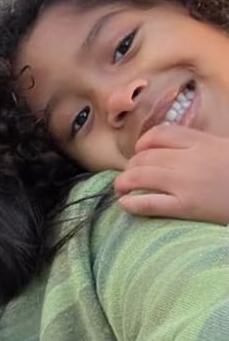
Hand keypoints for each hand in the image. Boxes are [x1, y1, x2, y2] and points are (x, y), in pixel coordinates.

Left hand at [114, 125, 228, 224]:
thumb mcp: (224, 148)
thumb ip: (201, 146)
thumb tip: (173, 151)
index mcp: (201, 142)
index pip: (158, 134)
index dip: (142, 144)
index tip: (140, 153)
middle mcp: (189, 159)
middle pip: (144, 157)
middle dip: (131, 167)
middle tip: (130, 176)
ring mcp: (186, 183)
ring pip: (138, 176)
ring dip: (123, 182)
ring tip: (122, 188)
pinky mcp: (187, 206)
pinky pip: (148, 202)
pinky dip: (131, 203)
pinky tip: (126, 204)